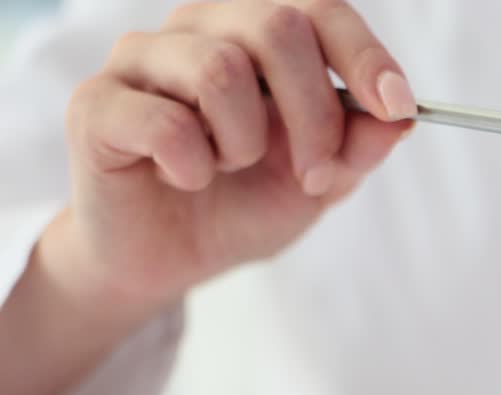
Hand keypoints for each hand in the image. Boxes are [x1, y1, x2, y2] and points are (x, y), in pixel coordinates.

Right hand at [52, 0, 415, 313]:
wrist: (167, 260)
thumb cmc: (241, 205)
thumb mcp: (318, 183)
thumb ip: (357, 147)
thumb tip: (401, 118)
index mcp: (257, 34)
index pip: (320, 11)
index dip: (366, 56)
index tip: (398, 106)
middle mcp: (199, 29)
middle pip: (278, 27)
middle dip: (315, 113)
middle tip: (315, 175)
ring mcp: (141, 59)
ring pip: (221, 70)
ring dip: (246, 142)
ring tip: (229, 168)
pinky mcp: (96, 104)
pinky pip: (166, 124)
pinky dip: (194, 166)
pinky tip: (185, 179)